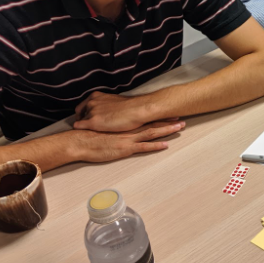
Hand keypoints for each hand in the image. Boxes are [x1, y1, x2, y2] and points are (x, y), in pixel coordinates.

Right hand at [68, 121, 184, 163]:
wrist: (81, 141)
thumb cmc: (90, 136)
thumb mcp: (106, 129)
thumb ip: (115, 127)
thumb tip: (122, 127)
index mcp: (126, 125)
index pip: (146, 119)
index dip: (159, 117)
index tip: (171, 114)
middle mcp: (130, 130)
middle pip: (153, 124)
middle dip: (168, 122)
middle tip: (182, 119)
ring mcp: (129, 138)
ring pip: (152, 133)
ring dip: (167, 130)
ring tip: (180, 127)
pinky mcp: (125, 148)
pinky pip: (143, 147)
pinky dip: (155, 146)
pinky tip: (166, 145)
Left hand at [74, 92, 157, 131]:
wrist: (137, 110)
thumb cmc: (131, 107)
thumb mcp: (115, 101)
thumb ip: (106, 105)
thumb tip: (107, 111)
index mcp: (96, 96)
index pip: (83, 106)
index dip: (85, 114)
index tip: (89, 120)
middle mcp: (91, 102)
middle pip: (79, 114)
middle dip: (83, 121)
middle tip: (90, 128)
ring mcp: (91, 112)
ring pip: (80, 121)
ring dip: (85, 127)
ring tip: (91, 133)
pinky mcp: (93, 122)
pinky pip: (78, 127)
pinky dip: (81, 131)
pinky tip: (87, 135)